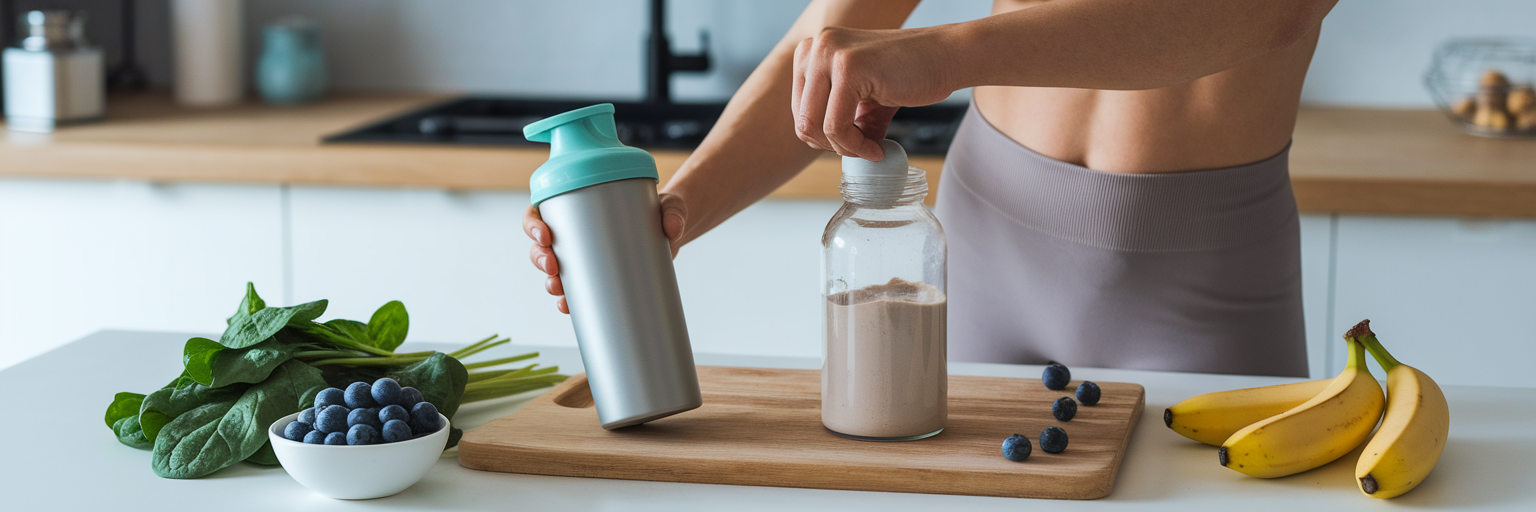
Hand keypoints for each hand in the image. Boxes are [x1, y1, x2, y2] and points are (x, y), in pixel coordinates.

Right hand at [524, 192, 688, 313]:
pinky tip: (567, 306)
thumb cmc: (662, 209)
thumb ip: (673, 212)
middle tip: (553, 266)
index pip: (541, 210)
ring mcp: (584, 255)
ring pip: (552, 270)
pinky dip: (568, 299)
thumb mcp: (669, 205)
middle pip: (540, 244)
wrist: (672, 229)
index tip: (545, 234)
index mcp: (578, 203)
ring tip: (558, 289)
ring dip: (549, 282)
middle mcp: (574, 231)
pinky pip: (574, 289)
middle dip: (539, 257)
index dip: (533, 223)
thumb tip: (673, 228)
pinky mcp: (597, 274)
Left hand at [792, 25, 957, 160]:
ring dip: (844, 149)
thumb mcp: (863, 95)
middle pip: (802, 120)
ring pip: (814, 126)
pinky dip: (856, 147)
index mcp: (813, 50)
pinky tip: (877, 148)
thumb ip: (838, 113)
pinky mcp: (848, 68)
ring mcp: (829, 53)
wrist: (946, 56)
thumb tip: (824, 147)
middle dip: (831, 146)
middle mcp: (815, 46)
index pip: (799, 110)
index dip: (824, 137)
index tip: (852, 143)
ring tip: (870, 149)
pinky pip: (836, 127)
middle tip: (862, 150)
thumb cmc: (909, 73)